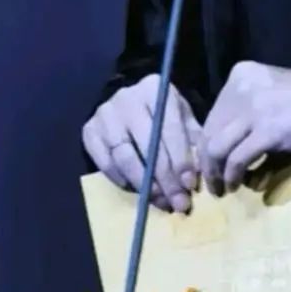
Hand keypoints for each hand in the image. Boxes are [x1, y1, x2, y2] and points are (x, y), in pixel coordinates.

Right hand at [81, 74, 201, 212]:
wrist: (128, 101)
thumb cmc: (162, 112)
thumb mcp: (182, 115)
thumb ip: (193, 138)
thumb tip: (201, 172)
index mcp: (154, 89)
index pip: (169, 128)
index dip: (180, 159)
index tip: (189, 185)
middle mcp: (127, 98)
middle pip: (147, 145)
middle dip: (164, 178)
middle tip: (177, 202)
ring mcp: (105, 114)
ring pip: (124, 156)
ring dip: (144, 183)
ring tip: (160, 200)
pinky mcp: (89, 130)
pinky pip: (105, 162)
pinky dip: (121, 179)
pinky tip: (137, 189)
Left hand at [198, 60, 290, 193]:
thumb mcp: (267, 96)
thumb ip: (242, 116)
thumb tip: (220, 152)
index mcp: (240, 75)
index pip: (212, 114)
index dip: (206, 143)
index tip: (209, 162)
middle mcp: (241, 87)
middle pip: (210, 131)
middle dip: (207, 161)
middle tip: (213, 182)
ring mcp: (254, 109)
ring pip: (216, 147)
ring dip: (216, 172)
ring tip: (223, 187)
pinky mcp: (267, 130)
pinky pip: (237, 159)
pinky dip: (232, 175)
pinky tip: (237, 184)